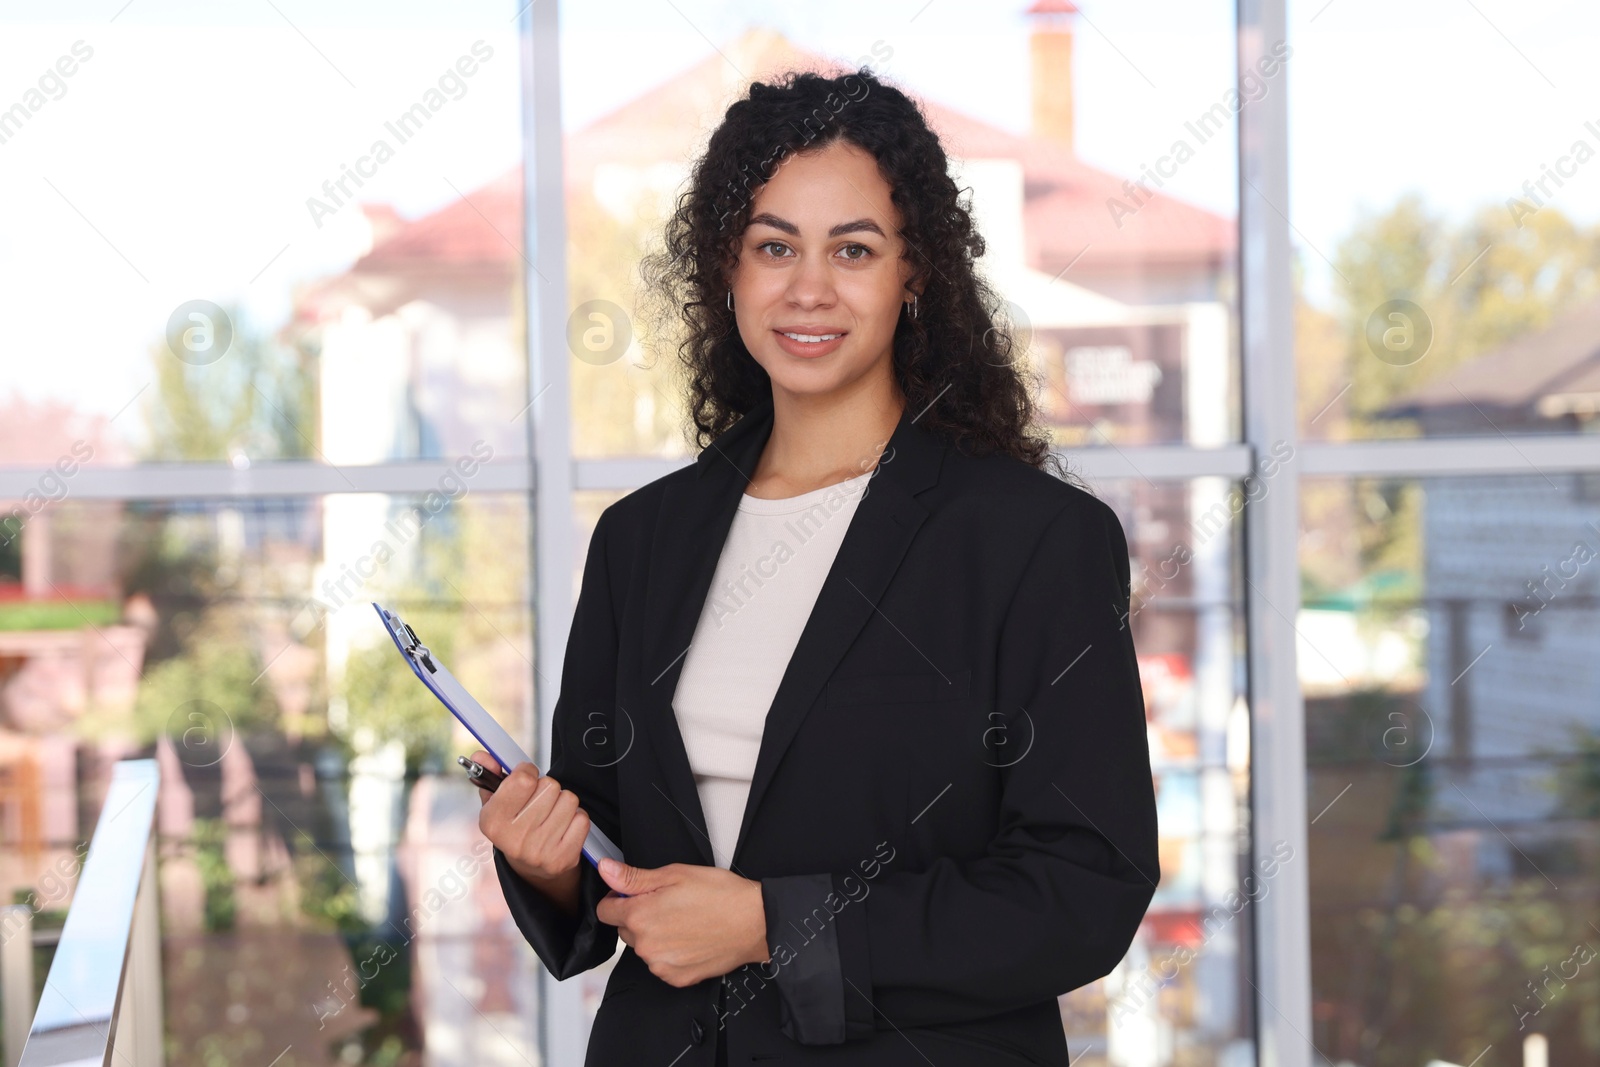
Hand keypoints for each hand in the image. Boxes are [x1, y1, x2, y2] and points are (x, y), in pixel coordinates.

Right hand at [473, 749, 589, 885]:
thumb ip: (489, 775)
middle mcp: (516, 839)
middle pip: (550, 786)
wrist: (531, 868)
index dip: (528, 772)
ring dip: (562, 801)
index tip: (526, 778)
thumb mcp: (495, 803)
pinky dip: (575, 817)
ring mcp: (541, 851)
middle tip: (538, 801)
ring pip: (569, 799)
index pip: (523, 779)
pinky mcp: (564, 857)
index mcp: (494, 823)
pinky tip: (562, 826)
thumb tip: (482, 756)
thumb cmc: (513, 828)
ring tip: (550, 814)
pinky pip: (582, 817)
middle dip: (546, 788)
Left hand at [594, 858, 769, 987]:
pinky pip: (661, 964)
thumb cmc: (719, 895)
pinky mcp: (676, 978)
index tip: (636, 894)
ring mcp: (660, 965)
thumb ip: (634, 877)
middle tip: (669, 904)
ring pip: (644, 947)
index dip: (619, 898)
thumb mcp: (675, 874)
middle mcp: (645, 945)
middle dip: (639, 916)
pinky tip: (690, 939)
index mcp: (640, 915)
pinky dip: (671, 953)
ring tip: (684, 921)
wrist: (754, 923)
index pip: (605, 910)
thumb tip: (605, 870)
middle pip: (625, 929)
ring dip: (655, 935)